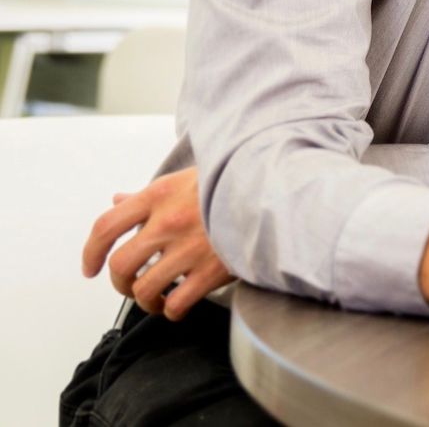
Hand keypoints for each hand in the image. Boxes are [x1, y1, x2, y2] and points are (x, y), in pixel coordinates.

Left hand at [80, 167, 234, 320]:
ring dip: (145, 301)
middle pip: (121, 265)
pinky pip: (176, 304)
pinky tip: (177, 305)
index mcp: (159, 195)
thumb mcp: (185, 179)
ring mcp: (190, 248)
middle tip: (129, 286)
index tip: (91, 268)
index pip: (106, 226)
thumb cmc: (231, 183)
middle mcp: (169, 222)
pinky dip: (170, 311)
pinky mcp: (212, 270)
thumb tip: (118, 200)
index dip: (91, 252)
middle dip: (120, 283)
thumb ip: (148, 194)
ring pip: (144, 289)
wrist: (275, 191)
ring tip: (155, 300)